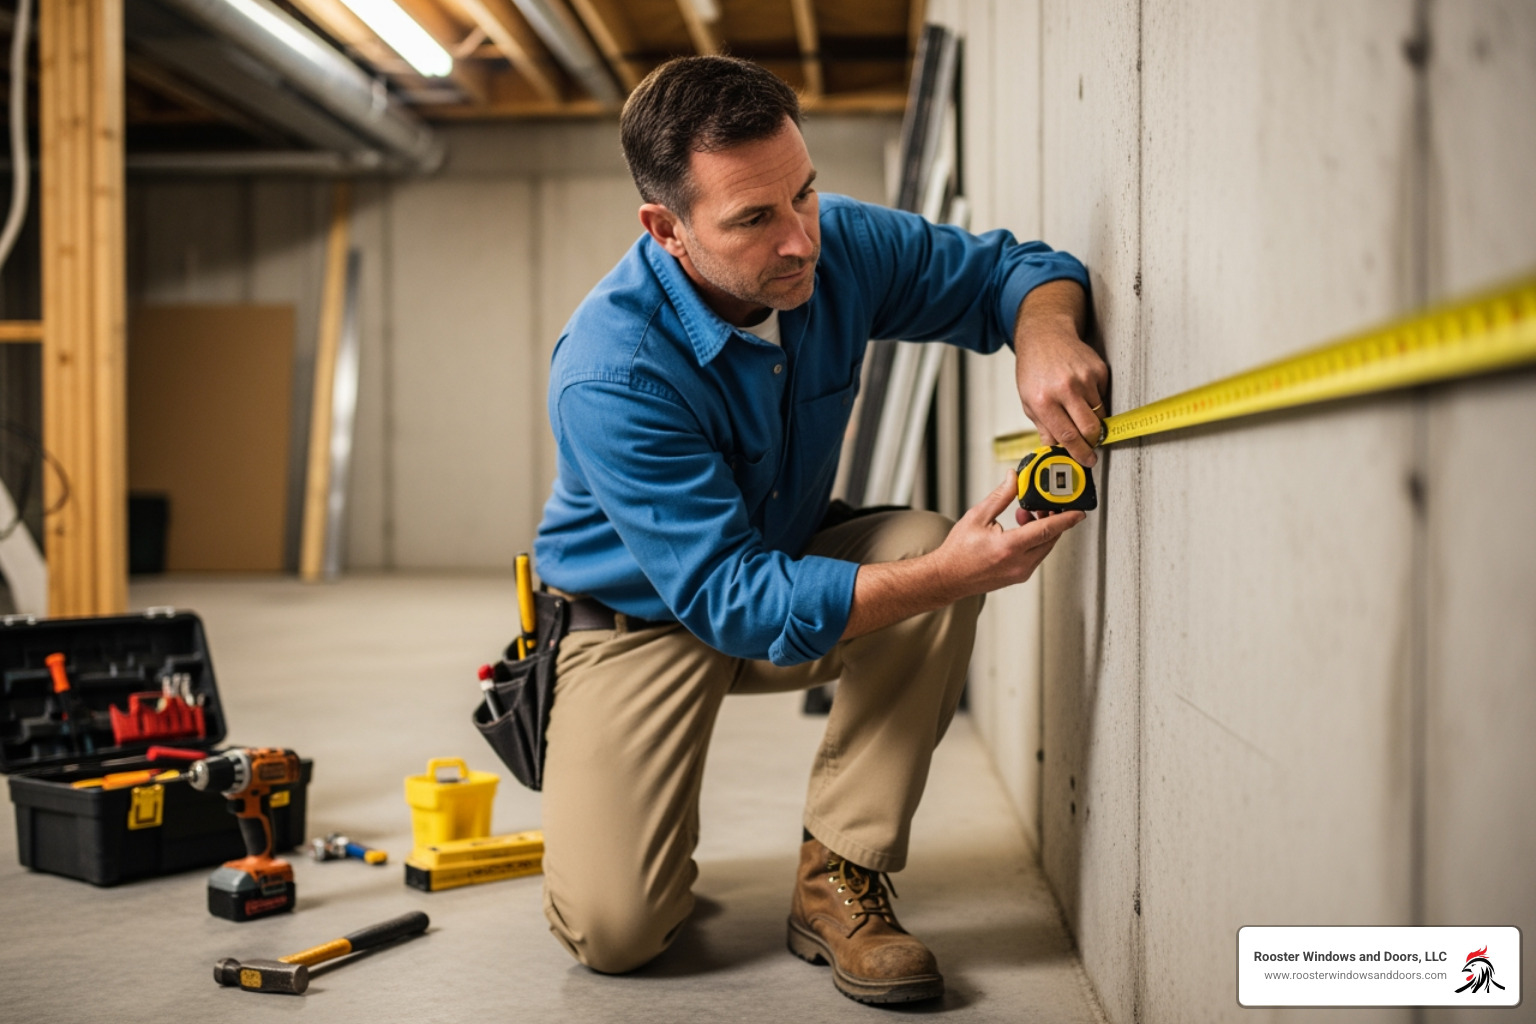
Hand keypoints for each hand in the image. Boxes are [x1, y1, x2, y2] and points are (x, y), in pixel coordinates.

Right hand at [842, 473, 1084, 638]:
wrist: (947, 577)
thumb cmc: (958, 552)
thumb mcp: (978, 517)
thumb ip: (1000, 497)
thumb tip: (1014, 478)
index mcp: (1009, 548)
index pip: (1047, 530)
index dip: (1066, 519)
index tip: (1079, 511)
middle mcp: (1019, 563)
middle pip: (1050, 538)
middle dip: (1054, 519)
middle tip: (1048, 503)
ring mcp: (1020, 572)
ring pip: (1045, 547)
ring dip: (1043, 529)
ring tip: (1027, 514)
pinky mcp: (1019, 576)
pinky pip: (1036, 555)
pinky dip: (1035, 540)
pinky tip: (1022, 528)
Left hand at [1014, 280, 1108, 465]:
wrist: (1045, 336)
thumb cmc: (1034, 370)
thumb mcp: (1029, 402)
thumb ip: (1044, 428)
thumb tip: (1057, 451)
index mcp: (1044, 400)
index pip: (1067, 435)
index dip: (1080, 452)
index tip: (1088, 461)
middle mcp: (1065, 389)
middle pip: (1090, 428)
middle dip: (1092, 442)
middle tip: (1090, 446)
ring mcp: (1084, 378)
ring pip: (1099, 414)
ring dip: (1092, 420)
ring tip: (1078, 411)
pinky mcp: (1098, 370)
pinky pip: (1103, 397)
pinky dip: (1095, 401)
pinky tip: (1081, 391)